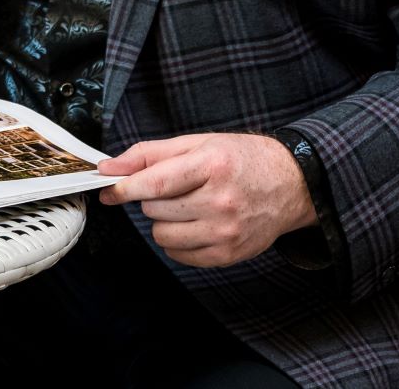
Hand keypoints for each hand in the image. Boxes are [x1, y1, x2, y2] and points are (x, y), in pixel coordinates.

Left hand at [98, 133, 316, 266]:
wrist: (290, 185)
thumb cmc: (242, 159)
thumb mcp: (198, 143)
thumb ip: (150, 154)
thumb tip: (110, 167)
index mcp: (212, 165)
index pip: (156, 183)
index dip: (125, 188)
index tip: (108, 189)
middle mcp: (221, 200)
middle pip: (155, 210)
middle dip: (153, 199)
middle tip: (175, 188)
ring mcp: (226, 231)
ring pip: (163, 236)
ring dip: (164, 222)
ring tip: (187, 206)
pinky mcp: (229, 254)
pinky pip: (180, 256)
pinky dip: (178, 241)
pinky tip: (196, 224)